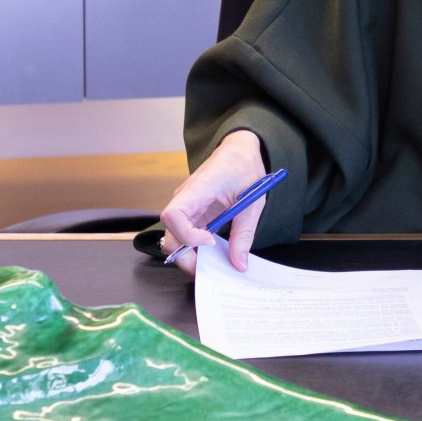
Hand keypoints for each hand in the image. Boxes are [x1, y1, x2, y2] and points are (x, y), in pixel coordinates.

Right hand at [158, 129, 267, 272]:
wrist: (238, 151)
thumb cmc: (244, 169)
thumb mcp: (252, 202)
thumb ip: (244, 234)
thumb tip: (239, 264)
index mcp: (198, 189)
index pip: (173, 216)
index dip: (186, 235)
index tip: (210, 241)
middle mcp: (185, 198)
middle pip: (170, 234)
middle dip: (185, 256)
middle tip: (210, 269)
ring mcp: (185, 206)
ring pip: (174, 238)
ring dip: (190, 255)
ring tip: (213, 264)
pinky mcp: (190, 213)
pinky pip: (184, 234)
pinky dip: (195, 248)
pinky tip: (212, 253)